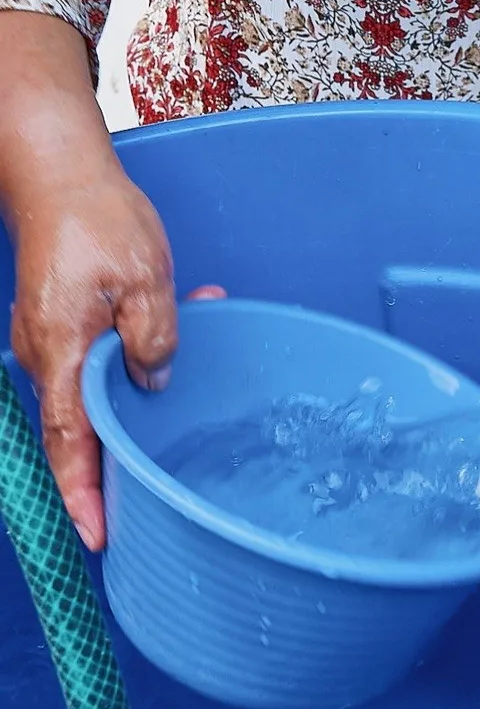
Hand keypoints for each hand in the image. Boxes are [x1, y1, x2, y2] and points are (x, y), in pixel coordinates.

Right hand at [7, 158, 178, 550]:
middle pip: (84, 426)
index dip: (84, 494)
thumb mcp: (145, 278)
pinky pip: (102, 354)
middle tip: (168, 478)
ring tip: (204, 330)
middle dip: (130, 447)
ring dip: (152, 376)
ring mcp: (52, 341)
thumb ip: (154, 337)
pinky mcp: (64, 324)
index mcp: (61, 353)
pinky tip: (192, 310)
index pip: (72, 442)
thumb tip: (155, 382)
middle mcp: (47, 356)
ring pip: (102, 385)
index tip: (99, 535)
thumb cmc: (97, 219)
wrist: (59, 173)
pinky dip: (142, 345)